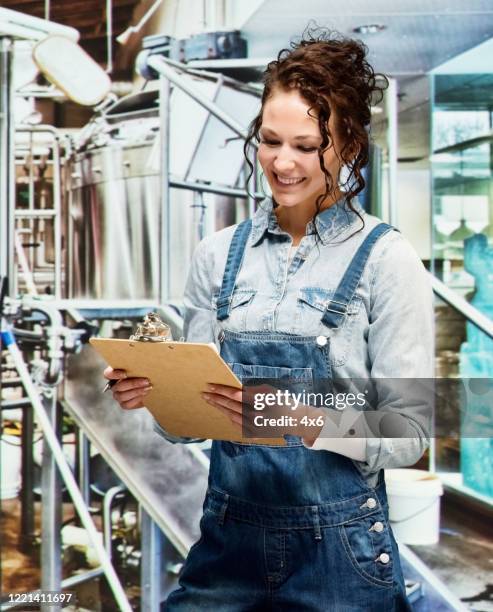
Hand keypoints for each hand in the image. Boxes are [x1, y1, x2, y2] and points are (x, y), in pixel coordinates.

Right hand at [103, 367, 152, 409]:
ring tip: (148, 387)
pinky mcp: (124, 404)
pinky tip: (145, 394)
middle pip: (118, 386)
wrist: (152, 385)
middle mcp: (115, 385)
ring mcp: (118, 395)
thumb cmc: (145, 372)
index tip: (125, 374)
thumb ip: (138, 363)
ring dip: (137, 391)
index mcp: (115, 373)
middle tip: (147, 380)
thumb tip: (143, 359)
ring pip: (122, 396)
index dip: (114, 374)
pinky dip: (137, 399)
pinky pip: (126, 404)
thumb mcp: (142, 366)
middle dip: (133, 384)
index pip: (108, 374)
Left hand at [201, 383, 325, 442]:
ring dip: (219, 408)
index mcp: (260, 401)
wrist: (296, 421)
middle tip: (204, 393)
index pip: (235, 395)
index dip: (221, 390)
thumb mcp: (269, 391)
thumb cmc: (281, 401)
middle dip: (216, 399)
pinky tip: (222, 411)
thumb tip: (232, 390)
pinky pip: (237, 424)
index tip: (210, 386)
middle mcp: (256, 415)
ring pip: (231, 416)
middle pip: (230, 406)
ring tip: (210, 401)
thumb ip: (251, 391)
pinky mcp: (254, 433)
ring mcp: (255, 426)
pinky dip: (228, 417)